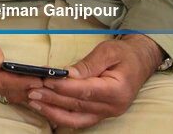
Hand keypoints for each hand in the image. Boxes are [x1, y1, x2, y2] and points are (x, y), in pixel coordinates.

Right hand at [0, 12, 42, 105]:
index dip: (19, 82)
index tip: (37, 80)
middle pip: (3, 89)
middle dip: (26, 88)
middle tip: (47, 83)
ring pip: (3, 92)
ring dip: (23, 91)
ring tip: (42, 86)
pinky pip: (1, 89)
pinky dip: (16, 89)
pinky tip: (29, 86)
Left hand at [27, 34, 163, 127]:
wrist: (140, 61)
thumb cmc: (124, 54)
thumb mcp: (107, 52)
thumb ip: (88, 65)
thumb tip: (66, 74)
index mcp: (117, 90)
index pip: (85, 91)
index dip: (64, 87)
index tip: (45, 81)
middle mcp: (113, 106)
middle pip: (78, 105)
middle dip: (52, 99)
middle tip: (31, 91)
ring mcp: (107, 113)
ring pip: (76, 118)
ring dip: (53, 111)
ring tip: (33, 102)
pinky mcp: (100, 114)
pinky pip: (79, 120)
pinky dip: (61, 116)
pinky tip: (46, 109)